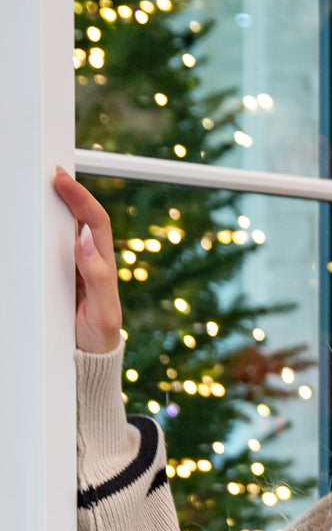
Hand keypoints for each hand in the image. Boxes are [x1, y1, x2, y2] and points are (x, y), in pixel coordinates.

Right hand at [52, 165, 122, 354]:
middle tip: (47, 171)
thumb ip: (99, 278)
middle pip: (79, 217)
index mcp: (103, 264)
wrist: (87, 358)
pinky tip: (28, 221)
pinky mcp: (58, 276)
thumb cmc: (100, 336)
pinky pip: (48, 247)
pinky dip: (40, 230)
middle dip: (65, 192)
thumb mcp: (103, 311)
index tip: (61, 179)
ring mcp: (74, 267)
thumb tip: (86, 241)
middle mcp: (90, 260)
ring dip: (50, 208)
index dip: (81, 197)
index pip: (95, 221)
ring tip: (35, 188)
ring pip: (62, 229)